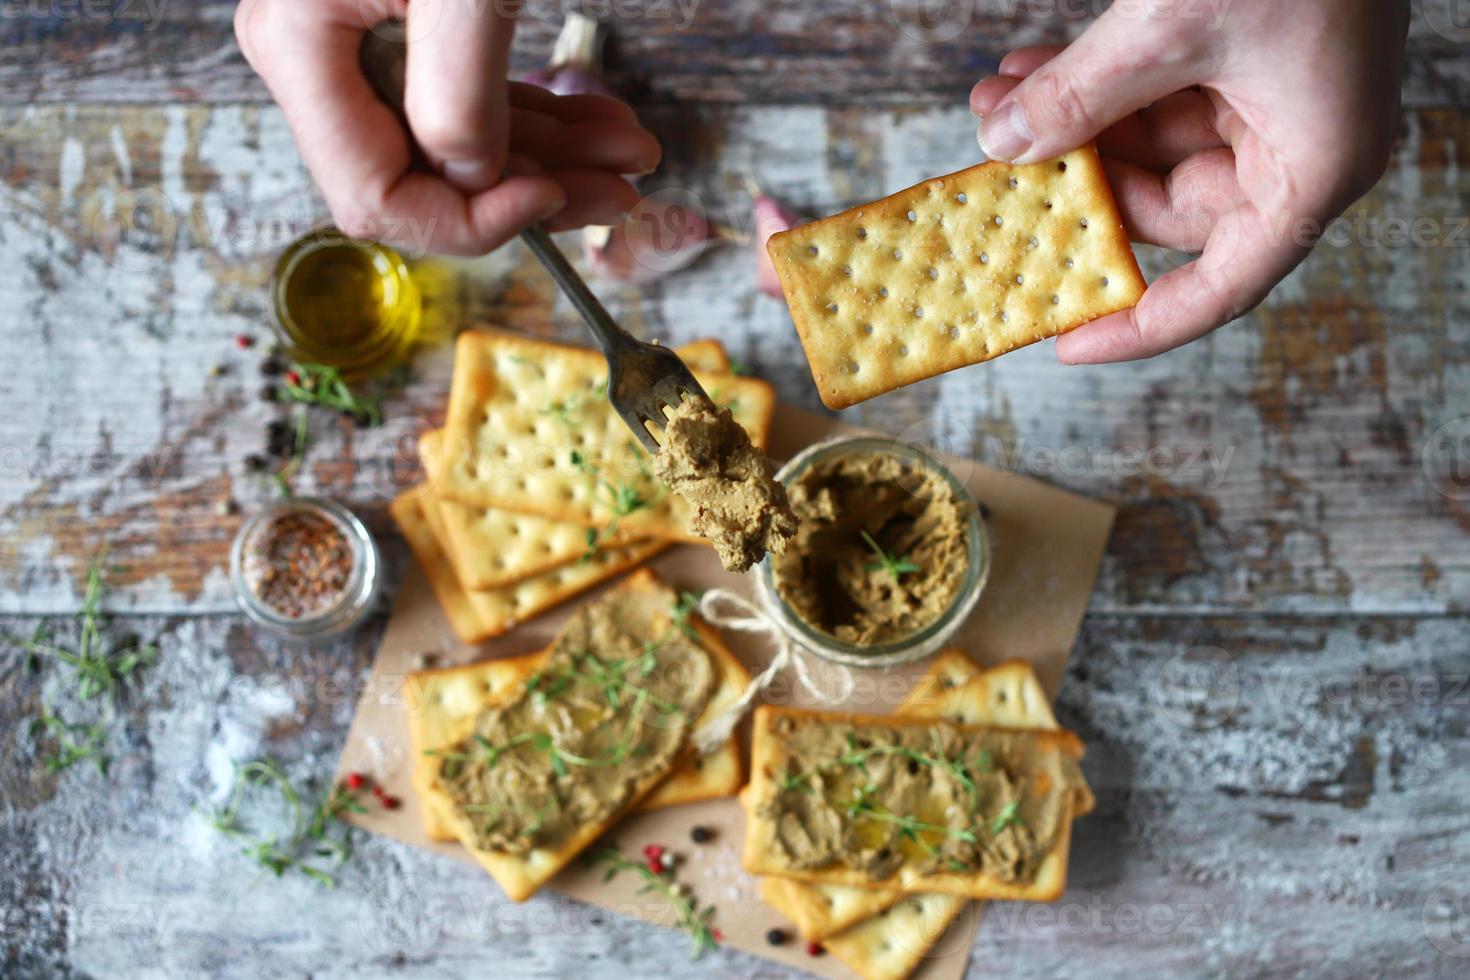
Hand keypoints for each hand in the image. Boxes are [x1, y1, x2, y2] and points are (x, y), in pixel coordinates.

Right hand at [235, 0, 659, 255]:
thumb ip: (457, 95)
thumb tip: (472, 184)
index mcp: (301, 45)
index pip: (374, 197)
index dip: (468, 221)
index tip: (553, 197)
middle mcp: (318, 54)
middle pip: (426, 178)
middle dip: (536, 190)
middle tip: (626, 186)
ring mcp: (362, 40)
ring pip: (460, 145)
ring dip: (557, 159)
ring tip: (636, 151)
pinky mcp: (410, 27)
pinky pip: (470, 97)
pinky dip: (541, 117)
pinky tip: (605, 123)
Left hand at [971, 0, 1406, 362]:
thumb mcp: (1173, 24)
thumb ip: (1083, 93)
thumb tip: (1004, 145)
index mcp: (1312, 170)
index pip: (1219, 287)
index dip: (1138, 324)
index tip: (1065, 340)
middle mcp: (1297, 149)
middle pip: (1168, 210)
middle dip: (1076, 185)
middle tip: (999, 169)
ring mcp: (1271, 102)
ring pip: (1151, 147)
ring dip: (1073, 124)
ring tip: (994, 101)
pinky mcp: (1246, 58)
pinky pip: (1158, 94)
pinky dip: (1097, 84)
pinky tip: (1029, 70)